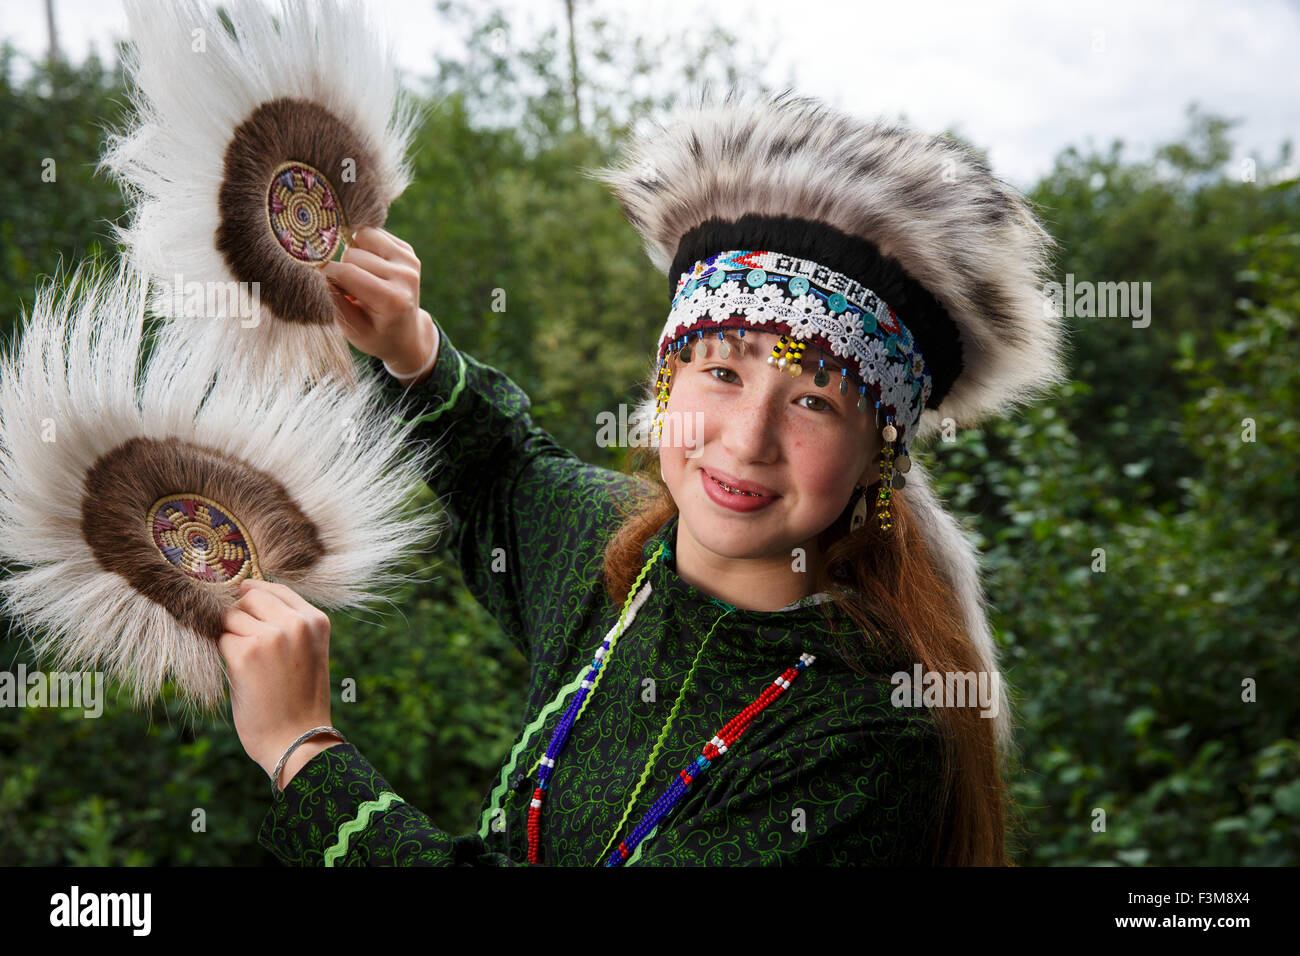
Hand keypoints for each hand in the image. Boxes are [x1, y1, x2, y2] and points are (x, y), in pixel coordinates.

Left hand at [217, 578, 339, 788]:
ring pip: (231, 617)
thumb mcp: (307, 651)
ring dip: (231, 638)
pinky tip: (241, 677)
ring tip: (248, 666)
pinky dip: (225, 656)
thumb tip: (243, 596)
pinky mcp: (246, 654)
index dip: (254, 593)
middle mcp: (296, 623)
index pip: (276, 588)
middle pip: (249, 597)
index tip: (240, 601)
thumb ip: (287, 623)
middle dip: (240, 616)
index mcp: (316, 620)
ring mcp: (271, 636)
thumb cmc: (299, 700)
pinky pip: (221, 640)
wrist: (298, 740)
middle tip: (244, 645)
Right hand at [324, 226, 433, 372]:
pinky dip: (364, 246)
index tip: (319, 282)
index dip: (326, 274)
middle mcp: (405, 276)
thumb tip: (316, 273)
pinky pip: (373, 232)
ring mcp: (409, 261)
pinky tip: (370, 267)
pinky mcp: (408, 251)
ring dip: (353, 252)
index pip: (347, 273)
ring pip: (362, 235)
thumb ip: (335, 302)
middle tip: (349, 290)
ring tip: (360, 276)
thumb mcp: (353, 331)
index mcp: (392, 299)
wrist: (407, 334)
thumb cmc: (376, 335)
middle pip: (352, 253)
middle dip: (342, 268)